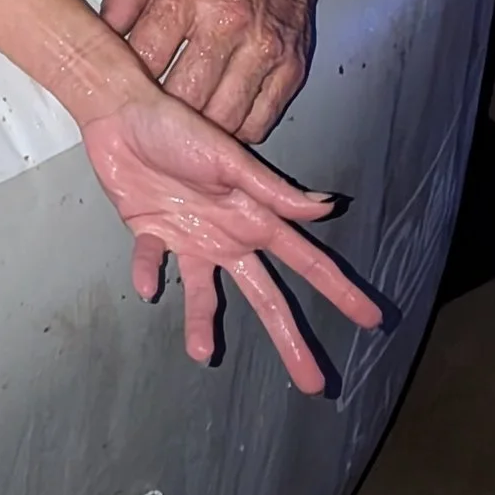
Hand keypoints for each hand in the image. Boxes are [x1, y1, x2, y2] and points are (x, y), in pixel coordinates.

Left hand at [78, 89, 380, 391]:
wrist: (122, 112)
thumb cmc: (179, 126)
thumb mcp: (228, 157)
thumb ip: (273, 190)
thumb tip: (330, 206)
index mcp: (253, 217)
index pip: (306, 261)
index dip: (339, 290)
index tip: (371, 320)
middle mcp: (227, 236)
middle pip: (266, 296)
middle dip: (289, 337)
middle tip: (312, 383)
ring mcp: (190, 239)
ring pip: (204, 294)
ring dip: (203, 322)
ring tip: (202, 354)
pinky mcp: (151, 234)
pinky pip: (150, 261)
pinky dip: (148, 273)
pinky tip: (148, 287)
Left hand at [100, 0, 336, 140]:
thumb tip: (101, 39)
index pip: (147, 55)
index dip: (130, 80)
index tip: (123, 88)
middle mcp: (226, 20)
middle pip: (184, 96)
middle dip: (162, 113)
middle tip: (151, 117)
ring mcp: (263, 47)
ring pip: (222, 118)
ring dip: (199, 129)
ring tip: (184, 124)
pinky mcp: (292, 68)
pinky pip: (260, 122)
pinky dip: (236, 129)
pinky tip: (220, 115)